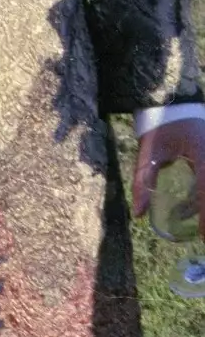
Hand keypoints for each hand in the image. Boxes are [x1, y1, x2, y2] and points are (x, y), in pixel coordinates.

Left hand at [132, 117, 204, 240]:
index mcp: (203, 152)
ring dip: (203, 205)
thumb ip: (143, 181)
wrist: (173, 102)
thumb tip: (138, 214)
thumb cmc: (161, 125)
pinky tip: (186, 209)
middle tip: (201, 234)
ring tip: (187, 220)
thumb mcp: (149, 152)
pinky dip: (201, 196)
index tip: (202, 234)